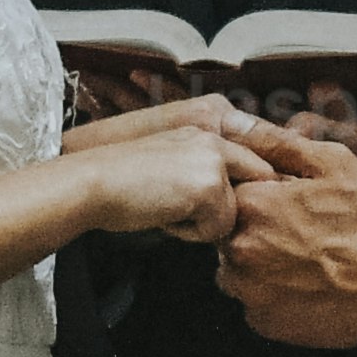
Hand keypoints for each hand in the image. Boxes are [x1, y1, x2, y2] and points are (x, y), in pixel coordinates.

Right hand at [74, 94, 257, 251]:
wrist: (93, 182)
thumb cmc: (123, 180)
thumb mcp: (173, 160)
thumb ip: (208, 169)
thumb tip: (241, 197)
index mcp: (208, 123)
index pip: (256, 155)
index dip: (263, 181)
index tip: (262, 197)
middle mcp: (216, 135)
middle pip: (261, 179)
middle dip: (239, 205)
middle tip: (196, 212)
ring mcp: (215, 159)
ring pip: (234, 213)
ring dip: (204, 222)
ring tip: (168, 209)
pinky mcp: (209, 186)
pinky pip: (217, 229)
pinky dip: (190, 233)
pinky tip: (164, 216)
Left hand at [223, 116, 356, 345]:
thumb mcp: (333, 163)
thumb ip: (278, 144)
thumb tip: (237, 126)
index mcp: (252, 206)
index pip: (228, 193)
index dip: (259, 195)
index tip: (286, 203)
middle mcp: (239, 250)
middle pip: (228, 233)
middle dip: (256, 229)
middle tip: (302, 233)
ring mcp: (249, 291)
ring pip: (237, 271)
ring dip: (259, 264)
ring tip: (304, 262)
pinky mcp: (265, 323)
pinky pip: (255, 304)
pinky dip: (273, 295)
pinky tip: (307, 287)